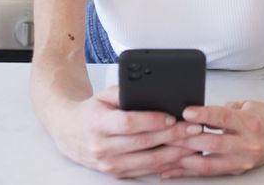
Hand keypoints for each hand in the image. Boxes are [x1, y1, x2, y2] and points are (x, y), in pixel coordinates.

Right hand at [52, 85, 203, 178]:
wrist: (70, 132)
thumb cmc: (92, 111)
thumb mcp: (103, 95)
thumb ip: (125, 91)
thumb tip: (152, 91)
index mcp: (97, 124)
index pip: (128, 123)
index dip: (152, 121)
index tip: (172, 117)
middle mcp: (102, 147)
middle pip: (143, 143)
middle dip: (172, 136)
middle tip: (193, 128)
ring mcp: (109, 163)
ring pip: (148, 160)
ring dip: (175, 153)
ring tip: (194, 143)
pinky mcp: (116, 173)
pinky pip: (146, 170)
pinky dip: (166, 164)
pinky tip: (181, 155)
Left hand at [161, 99, 263, 177]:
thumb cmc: (260, 115)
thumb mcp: (242, 106)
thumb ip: (219, 111)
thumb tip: (191, 115)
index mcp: (250, 123)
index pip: (224, 118)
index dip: (204, 115)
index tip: (186, 112)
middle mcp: (248, 144)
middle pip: (213, 144)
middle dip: (186, 140)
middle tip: (166, 135)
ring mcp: (243, 161)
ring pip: (208, 163)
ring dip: (183, 160)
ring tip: (163, 155)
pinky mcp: (237, 170)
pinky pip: (209, 173)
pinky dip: (188, 171)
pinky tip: (172, 170)